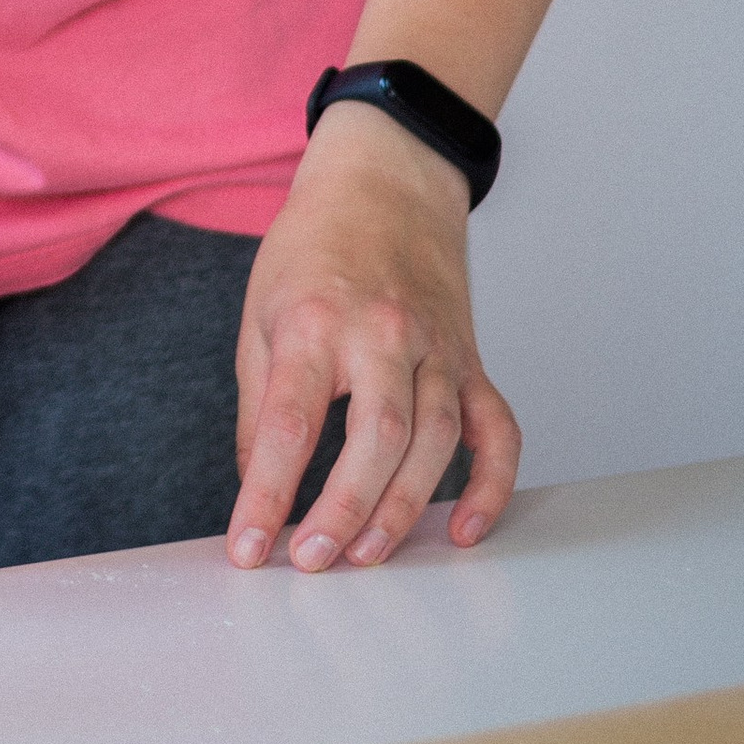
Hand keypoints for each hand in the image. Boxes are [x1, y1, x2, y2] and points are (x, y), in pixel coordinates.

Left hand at [228, 105, 520, 571]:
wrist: (385, 180)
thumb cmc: (312, 246)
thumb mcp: (260, 314)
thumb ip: (259, 406)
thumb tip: (256, 485)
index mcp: (315, 322)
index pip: (290, 425)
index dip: (266, 497)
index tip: (246, 549)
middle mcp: (384, 334)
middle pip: (377, 438)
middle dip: (344, 511)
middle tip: (314, 562)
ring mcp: (438, 349)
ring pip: (436, 442)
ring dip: (403, 509)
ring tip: (367, 557)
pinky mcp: (473, 361)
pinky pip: (496, 431)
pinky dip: (489, 486)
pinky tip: (464, 531)